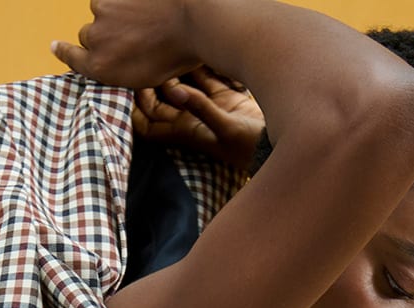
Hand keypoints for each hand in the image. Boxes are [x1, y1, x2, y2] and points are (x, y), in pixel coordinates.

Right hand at [51, 0, 200, 88]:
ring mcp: (101, 13)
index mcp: (102, 68)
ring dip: (113, 14)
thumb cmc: (177, 53)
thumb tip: (110, 61)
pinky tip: (141, 5)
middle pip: (87, 35)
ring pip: (99, 12)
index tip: (56, 46)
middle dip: (102, 36)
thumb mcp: (147, 77)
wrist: (192, 20)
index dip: (64, 52)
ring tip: (140, 18)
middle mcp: (95, 41)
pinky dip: (121, 0)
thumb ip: (120, 70)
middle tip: (128, 36)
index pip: (73, 59)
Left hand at [132, 66, 265, 170]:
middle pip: (159, 102)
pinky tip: (196, 56)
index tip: (138, 89)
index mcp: (184, 131)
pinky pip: (205, 78)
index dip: (137, 109)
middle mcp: (190, 119)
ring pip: (181, 87)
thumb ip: (201, 108)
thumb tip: (177, 92)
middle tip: (157, 67)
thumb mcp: (225, 128)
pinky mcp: (224, 97)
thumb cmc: (250, 145)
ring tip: (176, 57)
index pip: (147, 124)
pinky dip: (198, 68)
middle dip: (153, 86)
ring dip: (175, 72)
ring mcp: (206, 107)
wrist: (277, 143)